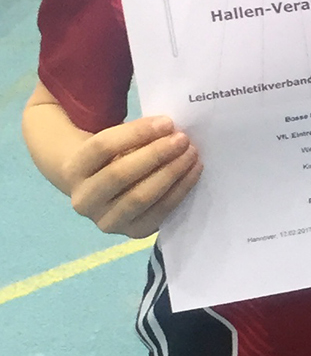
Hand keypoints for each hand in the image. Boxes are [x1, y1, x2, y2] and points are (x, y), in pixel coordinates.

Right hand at [63, 116, 201, 237]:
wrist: (100, 192)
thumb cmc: (110, 159)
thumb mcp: (111, 143)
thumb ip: (133, 136)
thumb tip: (169, 128)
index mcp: (73, 170)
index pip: (103, 147)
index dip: (137, 133)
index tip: (167, 122)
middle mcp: (84, 200)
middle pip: (120, 174)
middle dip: (156, 154)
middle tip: (182, 139)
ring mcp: (106, 221)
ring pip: (141, 196)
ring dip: (170, 173)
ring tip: (191, 154)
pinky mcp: (131, 233)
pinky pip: (159, 212)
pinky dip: (179, 190)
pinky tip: (193, 172)